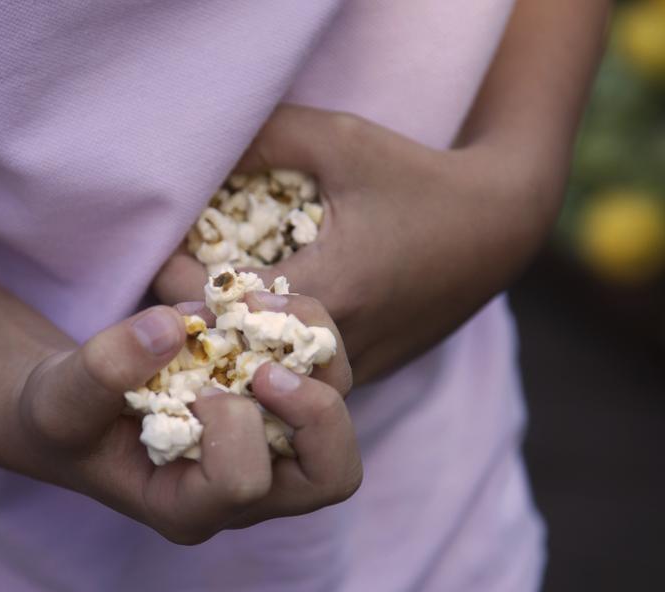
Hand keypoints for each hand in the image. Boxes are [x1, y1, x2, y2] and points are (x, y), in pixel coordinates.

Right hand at [14, 297, 360, 544]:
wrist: (74, 402)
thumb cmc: (63, 415)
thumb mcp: (60, 398)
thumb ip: (103, 371)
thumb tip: (173, 326)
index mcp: (190, 509)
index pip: (244, 485)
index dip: (230, 427)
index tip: (193, 389)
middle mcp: (245, 493)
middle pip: (331, 476)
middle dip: (316, 412)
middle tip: (264, 366)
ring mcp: (270, 451)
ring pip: (342, 415)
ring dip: (316, 352)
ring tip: (260, 306)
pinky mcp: (278, 408)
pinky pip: (325, 370)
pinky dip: (304, 327)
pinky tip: (254, 298)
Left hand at [152, 104, 564, 383]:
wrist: (499, 229)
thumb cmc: (418, 179)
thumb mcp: (340, 141)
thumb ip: (265, 138)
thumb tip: (198, 144)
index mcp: (327, 291)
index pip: (216, 310)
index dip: (175, 278)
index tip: (166, 246)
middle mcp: (338, 348)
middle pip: (231, 353)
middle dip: (195, 318)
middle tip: (174, 277)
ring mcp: (354, 372)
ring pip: (264, 377)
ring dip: (230, 342)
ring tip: (208, 300)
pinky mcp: (366, 377)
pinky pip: (298, 380)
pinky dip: (268, 354)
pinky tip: (255, 317)